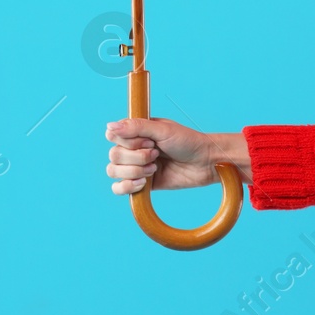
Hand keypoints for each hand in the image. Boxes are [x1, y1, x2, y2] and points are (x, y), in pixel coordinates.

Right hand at [104, 118, 249, 195]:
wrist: (206, 163)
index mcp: (136, 132)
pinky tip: (142, 183)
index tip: (148, 141)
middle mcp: (133, 149)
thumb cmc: (188, 141)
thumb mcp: (163, 129)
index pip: (112, 136)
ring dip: (133, 171)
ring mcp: (136, 167)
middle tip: (156, 154)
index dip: (126, 141)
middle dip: (135, 157)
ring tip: (154, 169)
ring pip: (113, 171)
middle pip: (114, 155)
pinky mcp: (142, 185)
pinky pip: (119, 189)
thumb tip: (109, 126)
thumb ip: (136, 127)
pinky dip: (126, 187)